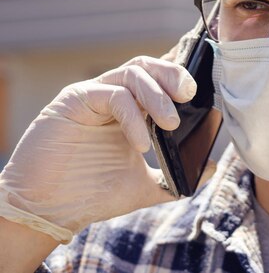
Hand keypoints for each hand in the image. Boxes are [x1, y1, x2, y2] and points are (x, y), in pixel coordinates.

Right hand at [0, 56, 196, 239]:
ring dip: (157, 95)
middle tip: (188, 94)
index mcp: (131, 109)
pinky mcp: (74, 100)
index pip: (159, 78)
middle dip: (173, 74)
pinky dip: (133, 116)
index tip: (200, 92)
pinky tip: (140, 143)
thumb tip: (211, 167)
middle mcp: (113, 96)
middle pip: (147, 64)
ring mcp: (93, 95)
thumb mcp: (146, 186)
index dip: (180, 76)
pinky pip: (112, 94)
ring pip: (132, 73)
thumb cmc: (92, 194)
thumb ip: (177, 177)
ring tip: (170, 123)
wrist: (50, 211)